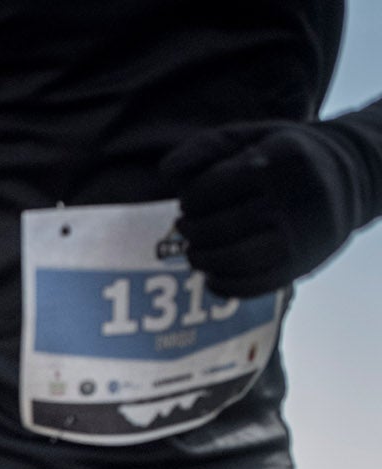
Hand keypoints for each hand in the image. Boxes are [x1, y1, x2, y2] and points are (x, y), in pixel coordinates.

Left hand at [162, 119, 363, 297]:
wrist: (347, 178)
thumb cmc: (283, 157)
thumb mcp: (252, 136)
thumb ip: (207, 147)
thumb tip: (166, 171)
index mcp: (279, 160)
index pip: (212, 187)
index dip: (191, 199)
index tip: (189, 202)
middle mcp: (292, 199)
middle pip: (219, 226)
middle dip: (191, 230)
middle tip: (185, 227)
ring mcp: (298, 236)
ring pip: (234, 259)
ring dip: (201, 260)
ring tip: (194, 252)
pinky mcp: (299, 265)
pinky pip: (252, 286)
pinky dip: (223, 285)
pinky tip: (211, 275)